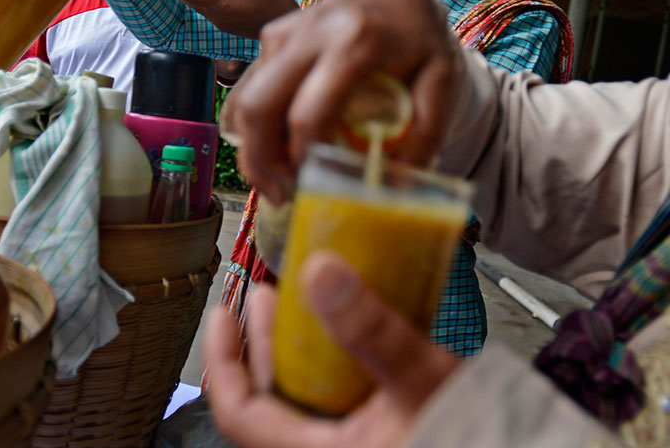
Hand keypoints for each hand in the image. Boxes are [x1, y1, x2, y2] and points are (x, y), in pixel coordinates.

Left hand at [203, 251, 460, 447]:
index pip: (239, 412)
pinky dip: (337, 366)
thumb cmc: (479, 441)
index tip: (221, 313)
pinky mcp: (379, 437)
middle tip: (266, 294)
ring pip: (307, 398)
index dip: (222, 359)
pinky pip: (341, 403)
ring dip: (301, 349)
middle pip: (272, 397)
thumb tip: (321, 271)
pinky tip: (353, 334)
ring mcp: (354, 444)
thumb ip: (371, 332)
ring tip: (305, 301)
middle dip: (265, 340)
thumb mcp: (421, 386)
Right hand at [220, 0, 458, 203]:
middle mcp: (308, 34)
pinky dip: (251, 127)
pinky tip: (275, 147)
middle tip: (281, 194)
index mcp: (353, 43)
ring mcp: (282, 34)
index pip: (308, 113)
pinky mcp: (270, 38)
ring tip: (279, 176)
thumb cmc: (418, 38)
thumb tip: (398, 185)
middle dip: (260, 161)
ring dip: (251, 148)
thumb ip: (425, 132)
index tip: (313, 185)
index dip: (303, 158)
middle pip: (258, 108)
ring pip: (243, 102)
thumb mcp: (440, 80)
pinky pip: (245, 92)